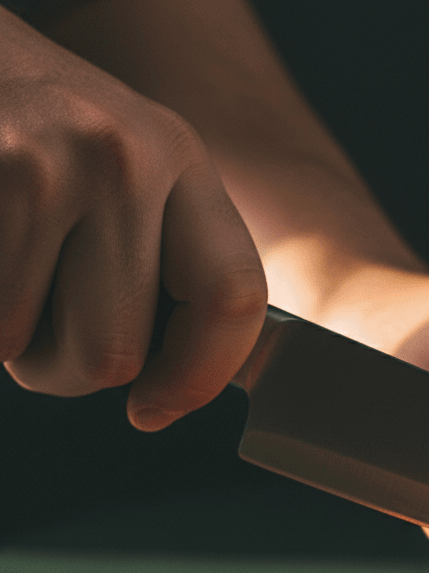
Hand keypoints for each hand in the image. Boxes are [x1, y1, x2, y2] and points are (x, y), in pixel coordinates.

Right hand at [0, 9, 265, 429]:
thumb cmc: (39, 136)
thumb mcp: (128, 175)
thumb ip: (170, 262)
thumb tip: (181, 385)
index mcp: (181, 160)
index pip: (233, 298)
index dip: (199, 376)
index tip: (155, 408)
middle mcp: (126, 159)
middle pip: (116, 356)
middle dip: (69, 366)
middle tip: (45, 313)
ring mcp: (46, 167)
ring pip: (41, 357)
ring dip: (16, 345)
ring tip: (11, 274)